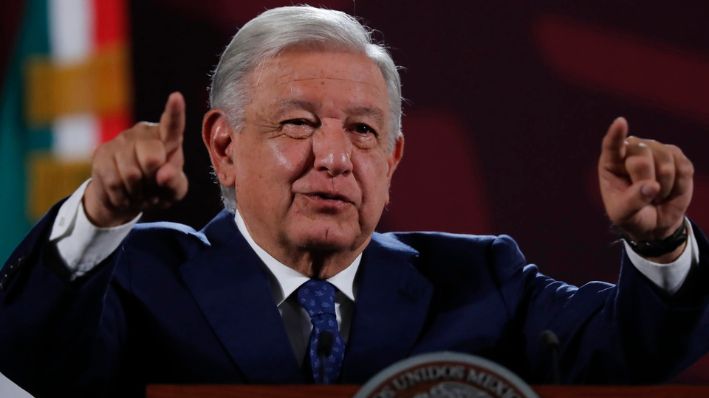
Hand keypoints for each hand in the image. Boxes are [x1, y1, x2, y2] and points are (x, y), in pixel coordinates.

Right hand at [83, 92, 188, 226]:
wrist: (126, 198)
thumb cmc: (158, 189)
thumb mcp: (173, 190)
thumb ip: (174, 183)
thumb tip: (163, 175)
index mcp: (167, 138)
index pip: (172, 125)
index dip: (175, 112)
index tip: (176, 97)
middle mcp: (142, 133)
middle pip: (152, 159)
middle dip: (152, 180)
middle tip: (151, 187)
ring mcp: (120, 140)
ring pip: (131, 174)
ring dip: (137, 191)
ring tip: (138, 190)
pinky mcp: (101, 153)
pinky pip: (114, 182)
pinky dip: (122, 196)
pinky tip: (124, 193)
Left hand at [598, 117, 693, 258]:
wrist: (655, 222)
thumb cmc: (632, 215)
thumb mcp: (624, 215)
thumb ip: (632, 201)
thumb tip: (651, 186)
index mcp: (611, 162)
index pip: (611, 145)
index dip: (616, 134)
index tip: (620, 122)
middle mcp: (632, 150)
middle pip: (641, 155)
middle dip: (645, 179)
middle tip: (645, 195)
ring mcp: (656, 150)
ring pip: (665, 160)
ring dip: (663, 186)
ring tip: (656, 195)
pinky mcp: (677, 156)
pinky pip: (683, 168)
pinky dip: (679, 185)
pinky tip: (670, 190)